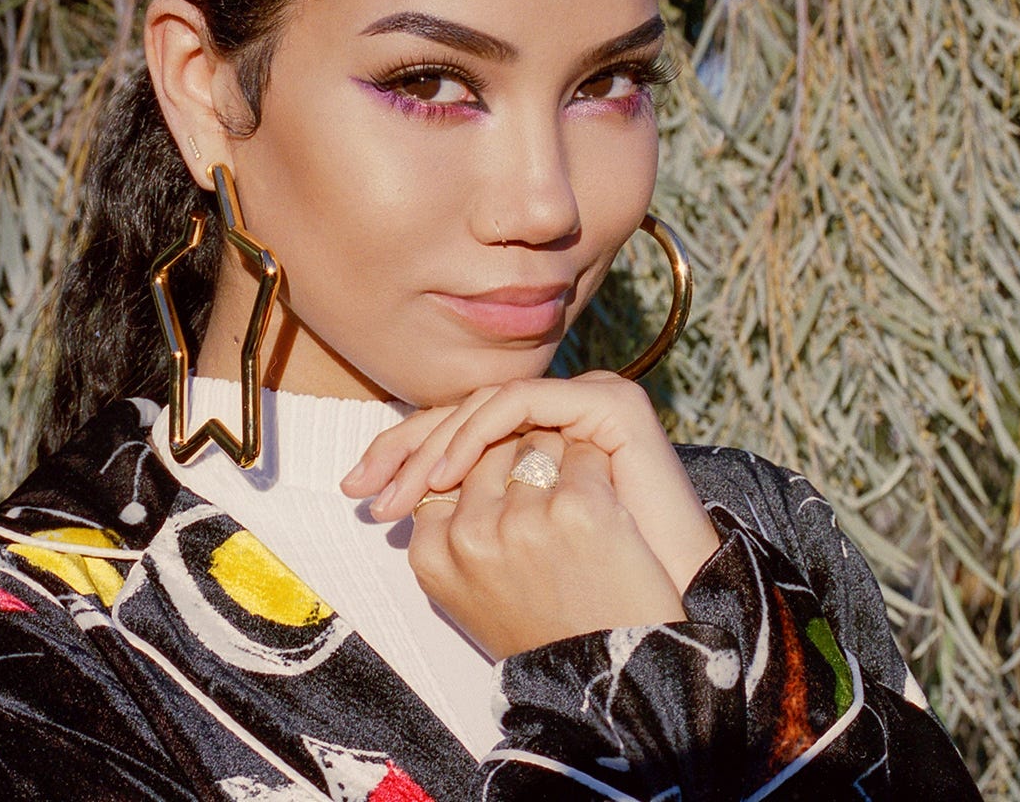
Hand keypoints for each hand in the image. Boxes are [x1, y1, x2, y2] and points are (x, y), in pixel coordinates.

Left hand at [343, 372, 719, 593]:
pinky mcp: (608, 402)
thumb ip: (467, 517)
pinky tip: (449, 472)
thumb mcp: (509, 551)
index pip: (461, 429)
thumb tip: (392, 503)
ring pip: (489, 402)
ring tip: (409, 487)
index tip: (361, 493)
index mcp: (540, 443)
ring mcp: (588, 403)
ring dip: (438, 441)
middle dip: (406, 449)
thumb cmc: (588, 594)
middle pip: (466, 411)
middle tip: (364, 489)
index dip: (405, 454)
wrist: (659, 619)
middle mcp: (561, 416)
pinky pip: (524, 400)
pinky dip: (479, 429)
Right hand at [406, 431, 685, 659]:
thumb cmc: (544, 628)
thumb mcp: (471, 589)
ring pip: (537, 441)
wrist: (608, 675)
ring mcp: (524, 520)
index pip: (446, 469)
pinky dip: (601, 473)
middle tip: (549, 511)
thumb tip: (446, 456)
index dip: (482, 475)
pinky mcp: (579, 509)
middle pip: (491, 449)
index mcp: (434, 555)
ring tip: (574, 513)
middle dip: (518, 460)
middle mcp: (472, 534)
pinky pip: (585, 454)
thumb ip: (450, 530)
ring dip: (560, 461)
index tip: (508, 502)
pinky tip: (608, 510)